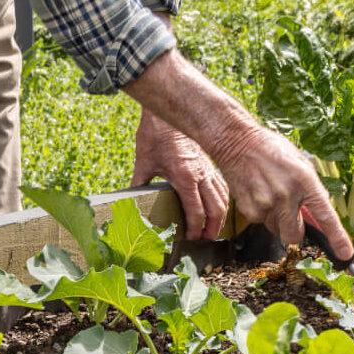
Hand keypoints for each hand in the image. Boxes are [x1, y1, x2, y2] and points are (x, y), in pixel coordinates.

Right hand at [123, 49, 353, 260]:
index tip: (346, 255)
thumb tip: (318, 218)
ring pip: (277, 230)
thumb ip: (310, 190)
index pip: (325, 215)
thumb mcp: (300, 164)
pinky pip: (262, 223)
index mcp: (305, 180)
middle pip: (295, 236)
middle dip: (296, 232)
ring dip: (278, 220)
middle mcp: (287, 195)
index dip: (337, 238)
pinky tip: (259, 194)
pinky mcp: (250, 210)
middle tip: (292, 217)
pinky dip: (263, 214)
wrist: (238, 143)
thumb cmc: (272, 150)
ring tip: (271, 194)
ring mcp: (267, 204)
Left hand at [131, 108, 229, 241]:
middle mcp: (200, 174)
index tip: (191, 239)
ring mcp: (207, 168)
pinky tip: (219, 205)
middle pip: (216, 208)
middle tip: (206, 241)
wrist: (167, 113)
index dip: (195, 229)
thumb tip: (129, 202)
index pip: (197, 211)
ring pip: (223, 196)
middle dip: (213, 227)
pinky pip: (222, 184)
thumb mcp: (143, 162)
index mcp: (185, 177)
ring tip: (215, 229)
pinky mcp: (210, 162)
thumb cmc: (155, 135)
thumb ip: (139, 184)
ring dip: (221, 215)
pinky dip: (224, 198)